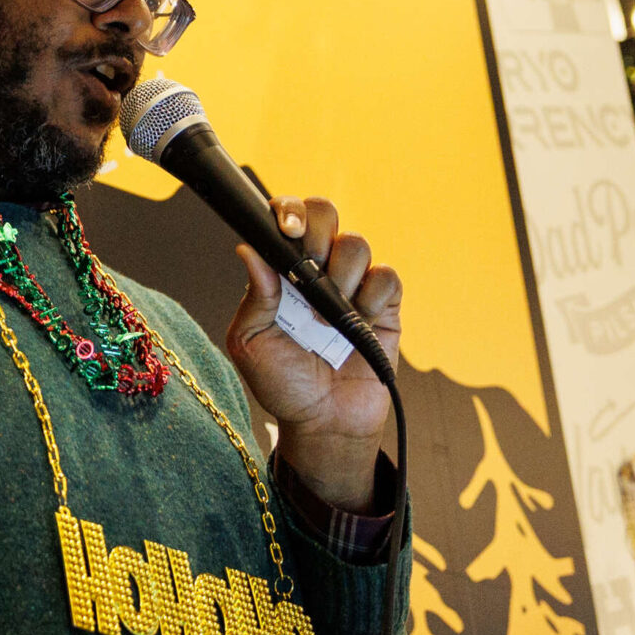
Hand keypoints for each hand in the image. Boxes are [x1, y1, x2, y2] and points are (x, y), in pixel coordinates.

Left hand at [224, 196, 400, 512]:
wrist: (324, 423)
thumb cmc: (283, 385)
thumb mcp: (251, 343)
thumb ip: (255, 297)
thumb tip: (247, 248)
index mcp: (281, 272)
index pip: (286, 219)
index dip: (288, 212)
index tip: (286, 229)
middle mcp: (317, 270)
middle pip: (325, 213)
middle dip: (318, 230)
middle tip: (310, 263)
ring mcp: (352, 286)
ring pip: (356, 243)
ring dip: (342, 272)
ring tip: (330, 311)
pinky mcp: (384, 307)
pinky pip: (386, 277)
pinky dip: (372, 294)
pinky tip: (358, 321)